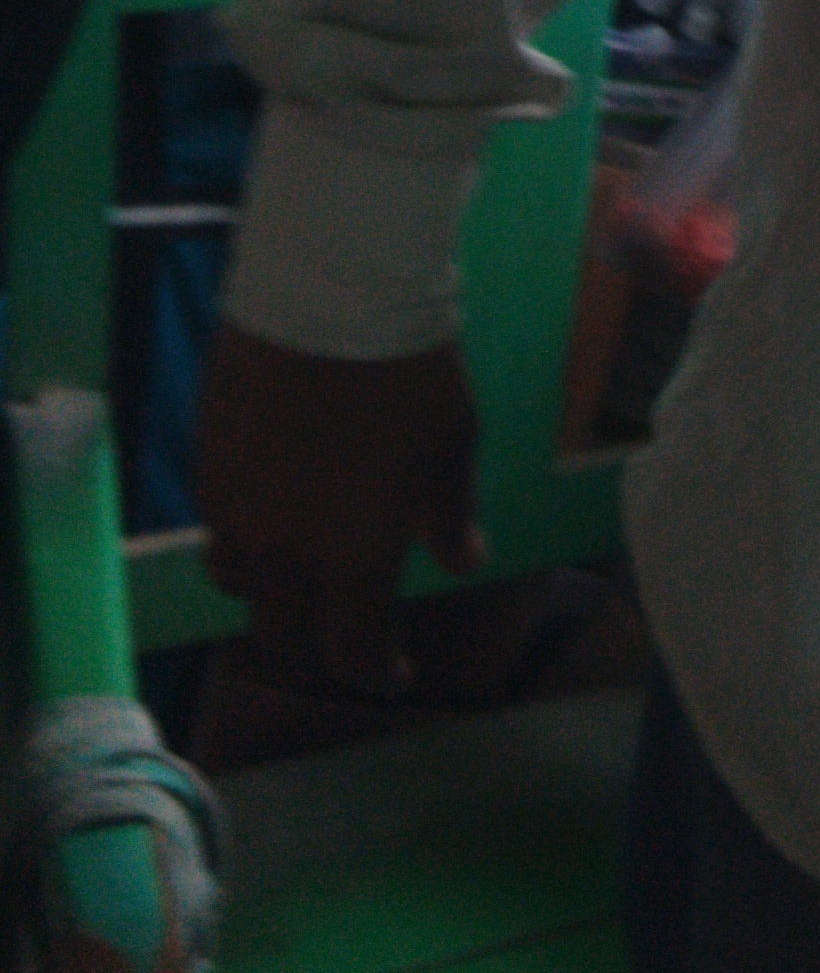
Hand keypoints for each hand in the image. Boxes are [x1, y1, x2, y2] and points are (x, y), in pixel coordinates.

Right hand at [193, 325, 486, 697]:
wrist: (333, 299)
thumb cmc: (412, 374)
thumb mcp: (453, 447)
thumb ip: (449, 517)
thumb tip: (461, 563)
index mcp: (351, 560)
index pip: (352, 653)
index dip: (376, 672)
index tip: (396, 671)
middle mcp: (282, 553)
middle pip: (284, 636)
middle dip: (318, 646)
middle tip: (347, 632)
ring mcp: (233, 512)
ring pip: (242, 583)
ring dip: (273, 590)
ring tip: (306, 569)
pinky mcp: (205, 467)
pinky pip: (220, 526)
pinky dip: (247, 535)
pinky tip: (276, 507)